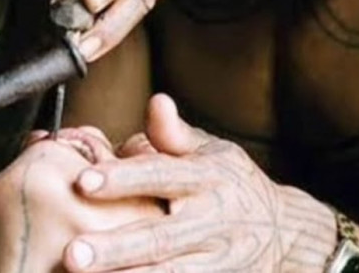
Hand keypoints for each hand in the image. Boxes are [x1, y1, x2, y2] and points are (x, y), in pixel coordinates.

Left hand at [62, 94, 336, 271]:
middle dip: (116, 248)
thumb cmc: (231, 183)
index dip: (122, 179)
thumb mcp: (213, 151)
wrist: (286, 233)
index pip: (160, 175)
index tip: (83, 181)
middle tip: (72, 255)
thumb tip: (156, 101)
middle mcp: (211, 219)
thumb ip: (175, 134)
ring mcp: (217, 259)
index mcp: (206, 177)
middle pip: (160, 237)